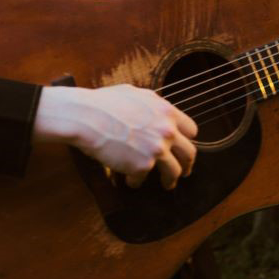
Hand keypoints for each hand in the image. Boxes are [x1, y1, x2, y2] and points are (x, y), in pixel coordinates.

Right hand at [33, 84, 197, 189]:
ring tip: (166, 184)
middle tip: (185, 171)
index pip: (191, 130)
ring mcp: (157, 148)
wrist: (87, 116)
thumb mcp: (134, 94)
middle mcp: (167, 130)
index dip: (186, 140)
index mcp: (166, 111)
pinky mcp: (143, 165)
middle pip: (189, 153)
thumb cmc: (103, 103)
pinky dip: (136, 181)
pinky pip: (143, 178)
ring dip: (170, 180)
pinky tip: (129, 180)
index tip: (182, 147)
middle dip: (188, 164)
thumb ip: (151, 106)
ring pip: (175, 171)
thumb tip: (154, 112)